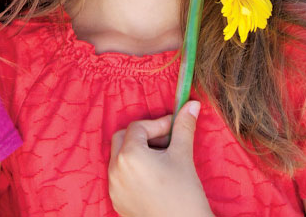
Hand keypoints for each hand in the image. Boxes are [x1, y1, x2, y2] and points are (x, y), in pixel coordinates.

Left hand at [108, 101, 213, 216]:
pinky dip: (133, 170)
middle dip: (144, 135)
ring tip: (162, 160)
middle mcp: (115, 170)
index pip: (138, 127)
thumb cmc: (185, 195)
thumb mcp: (183, 156)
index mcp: (129, 155)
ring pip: (120, 157)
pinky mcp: (116, 201)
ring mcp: (113, 187)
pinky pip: (120, 176)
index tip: (175, 127)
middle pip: (123, 138)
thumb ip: (183, 127)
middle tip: (166, 142)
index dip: (158, 124)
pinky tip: (154, 177)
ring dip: (137, 152)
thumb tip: (191, 104)